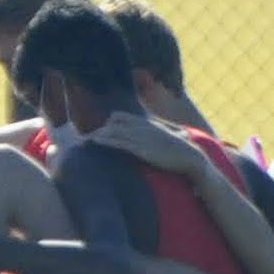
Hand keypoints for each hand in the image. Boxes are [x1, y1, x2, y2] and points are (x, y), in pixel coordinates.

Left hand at [90, 111, 209, 184]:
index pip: (120, 116)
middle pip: (113, 123)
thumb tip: (157, 131)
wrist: (191, 156)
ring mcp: (141, 137)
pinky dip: (105, 141)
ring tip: (82, 140)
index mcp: (147, 123)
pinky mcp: (141, 149)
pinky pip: (119, 142)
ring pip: (113, 132)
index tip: (98, 130)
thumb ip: (160, 130)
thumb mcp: (170, 134)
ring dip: (97, 136)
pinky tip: (95, 142)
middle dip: (98, 129)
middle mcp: (142, 127)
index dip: (108, 123)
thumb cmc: (181, 149)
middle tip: (82, 137)